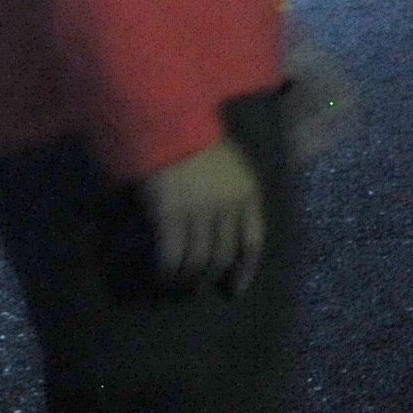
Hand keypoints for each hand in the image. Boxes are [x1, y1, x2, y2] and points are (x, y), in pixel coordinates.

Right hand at [140, 136, 266, 296]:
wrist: (170, 123)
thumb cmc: (199, 142)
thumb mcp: (233, 168)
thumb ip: (233, 198)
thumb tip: (224, 231)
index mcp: (249, 195)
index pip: (252, 243)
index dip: (244, 271)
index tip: (235, 289)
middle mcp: (228, 208)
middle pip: (222, 257)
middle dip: (209, 278)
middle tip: (194, 289)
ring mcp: (199, 213)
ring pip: (197, 262)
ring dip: (186, 280)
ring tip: (175, 286)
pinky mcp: (170, 216)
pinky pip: (171, 256)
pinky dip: (166, 271)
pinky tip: (160, 276)